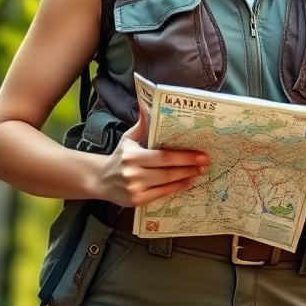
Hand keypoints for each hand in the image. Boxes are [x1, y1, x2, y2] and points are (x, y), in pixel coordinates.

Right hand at [95, 102, 210, 206]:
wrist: (101, 180)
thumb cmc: (120, 157)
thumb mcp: (128, 139)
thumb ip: (141, 124)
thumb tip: (147, 104)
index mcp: (132, 155)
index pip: (163, 156)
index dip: (184, 156)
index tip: (201, 154)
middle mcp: (133, 172)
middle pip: (167, 171)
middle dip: (189, 167)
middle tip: (205, 163)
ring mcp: (135, 188)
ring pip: (167, 183)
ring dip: (186, 177)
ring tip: (199, 171)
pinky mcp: (137, 201)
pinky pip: (162, 194)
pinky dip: (177, 188)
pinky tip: (188, 182)